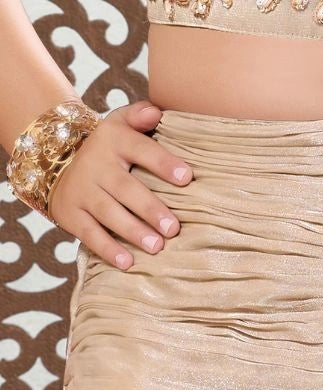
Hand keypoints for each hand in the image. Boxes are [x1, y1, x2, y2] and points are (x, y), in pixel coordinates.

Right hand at [48, 101, 191, 268]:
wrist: (53, 160)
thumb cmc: (105, 149)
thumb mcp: (117, 125)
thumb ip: (138, 116)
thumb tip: (157, 111)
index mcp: (113, 141)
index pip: (140, 149)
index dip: (162, 162)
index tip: (186, 177)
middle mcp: (96, 165)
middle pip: (125, 187)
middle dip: (150, 208)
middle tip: (173, 228)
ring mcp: (82, 191)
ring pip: (109, 212)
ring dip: (133, 230)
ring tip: (157, 247)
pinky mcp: (71, 214)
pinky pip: (90, 234)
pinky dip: (108, 249)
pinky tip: (127, 262)